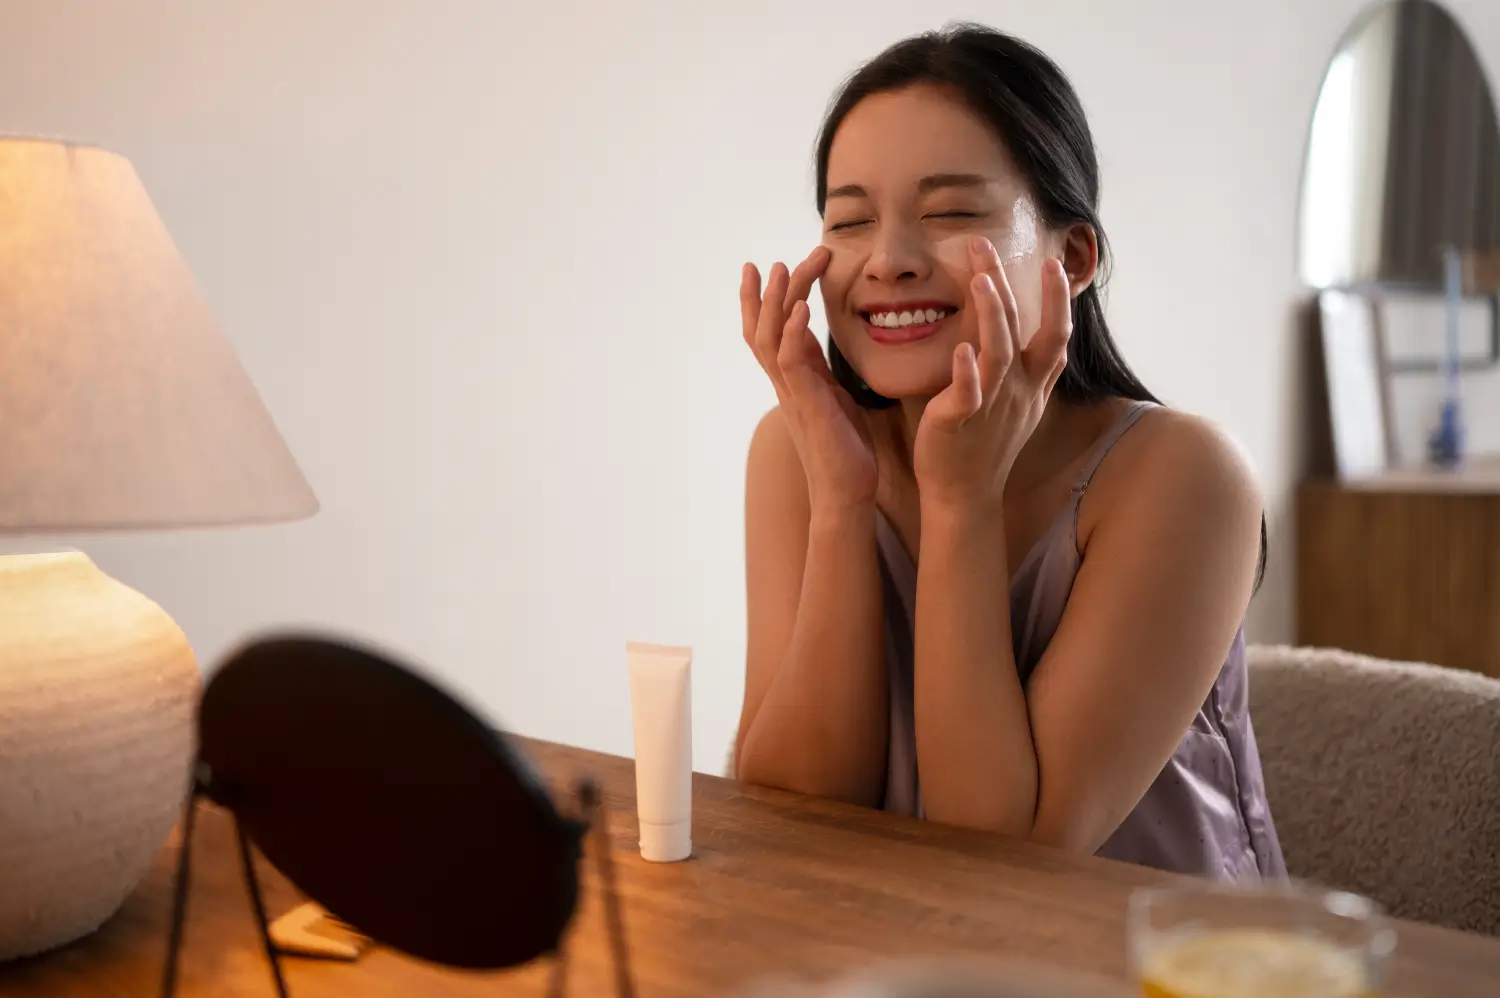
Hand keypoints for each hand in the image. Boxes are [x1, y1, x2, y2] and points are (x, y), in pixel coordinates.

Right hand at [742, 246, 876, 513]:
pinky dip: (794, 333)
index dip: (761, 301)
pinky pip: (793, 363)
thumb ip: (821, 369)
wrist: (847, 492)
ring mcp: (793, 394)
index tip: (763, 267)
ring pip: (771, 339)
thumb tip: (815, 341)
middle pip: (761, 330)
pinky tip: (802, 310)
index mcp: (793, 380)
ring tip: (782, 268)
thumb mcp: (833, 397)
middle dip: (763, 294)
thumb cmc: (845, 448)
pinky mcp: (808, 405)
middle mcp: (786, 384)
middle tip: (771, 260)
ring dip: (776, 302)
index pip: (769, 333)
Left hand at [913, 237, 1070, 511]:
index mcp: (1032, 384)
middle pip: (1021, 330)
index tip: (1054, 263)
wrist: (964, 493)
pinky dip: (967, 372)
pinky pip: (969, 394)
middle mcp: (1018, 391)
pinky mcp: (961, 421)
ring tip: (979, 279)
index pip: (1055, 335)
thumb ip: (1020, 364)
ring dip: (990, 314)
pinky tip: (961, 349)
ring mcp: (992, 406)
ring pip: (998, 354)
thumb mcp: (1016, 401)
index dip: (1058, 301)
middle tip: (985, 244)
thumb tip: (1015, 325)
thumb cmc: (985, 442)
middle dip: (1006, 285)